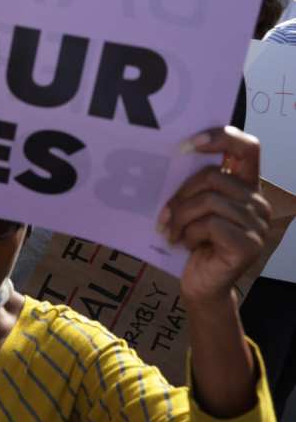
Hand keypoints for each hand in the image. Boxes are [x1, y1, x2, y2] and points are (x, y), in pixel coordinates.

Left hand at [158, 127, 270, 305]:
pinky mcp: (249, 244)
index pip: (247, 147)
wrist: (201, 284)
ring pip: (209, 200)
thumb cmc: (193, 241)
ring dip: (181, 217)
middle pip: (213, 176)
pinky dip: (189, 233)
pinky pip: (211, 223)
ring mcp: (257, 224)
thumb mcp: (193, 207)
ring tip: (172, 232)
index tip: (186, 144)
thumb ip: (195, 184)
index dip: (220, 138)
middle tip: (164, 215)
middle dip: (181, 194)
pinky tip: (185, 244)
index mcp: (245, 187)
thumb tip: (173, 155)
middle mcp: (257, 202)